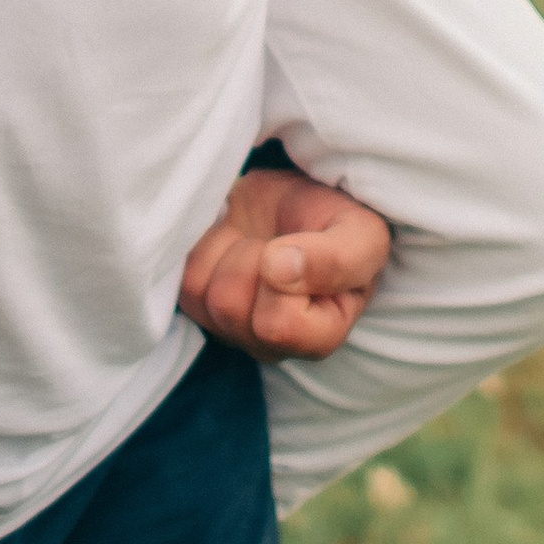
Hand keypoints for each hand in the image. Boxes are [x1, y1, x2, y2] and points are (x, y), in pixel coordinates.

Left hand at [179, 164, 393, 360]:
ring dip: (227, 249)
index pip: (277, 327)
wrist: (300, 198)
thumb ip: (337, 258)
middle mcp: (273, 345)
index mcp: (321, 336)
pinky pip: (183, 281)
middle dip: (250, 256)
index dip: (279, 280)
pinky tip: (233, 241)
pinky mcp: (202, 304)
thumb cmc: (338, 222)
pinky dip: (205, 248)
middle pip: (230, 307)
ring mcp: (233, 328)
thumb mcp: (361, 234)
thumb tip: (279, 269)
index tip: (298, 247)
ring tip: (257, 240)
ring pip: (203, 295)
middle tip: (276, 240)